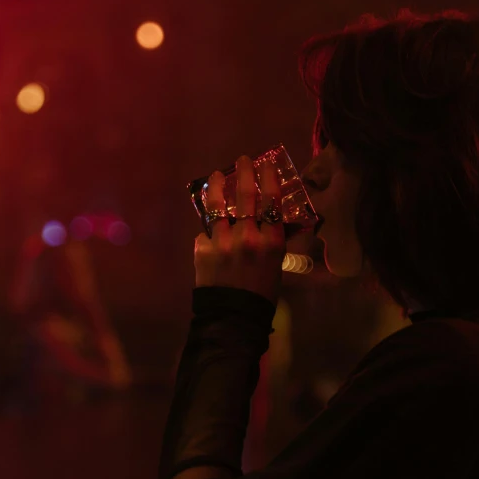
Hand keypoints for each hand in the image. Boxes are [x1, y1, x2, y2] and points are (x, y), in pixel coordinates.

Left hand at [194, 155, 285, 304]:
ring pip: (217, 206)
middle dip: (244, 173)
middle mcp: (247, 236)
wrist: (234, 318)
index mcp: (271, 241)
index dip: (268, 178)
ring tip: (215, 176)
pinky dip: (209, 230)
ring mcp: (222, 242)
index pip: (271, 201)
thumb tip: (272, 223)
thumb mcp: (276, 266)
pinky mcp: (202, 250)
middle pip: (246, 195)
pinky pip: (205, 232)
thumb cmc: (262, 294)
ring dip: (216, 187)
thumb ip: (272, 241)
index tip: (265, 164)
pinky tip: (210, 230)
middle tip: (242, 160)